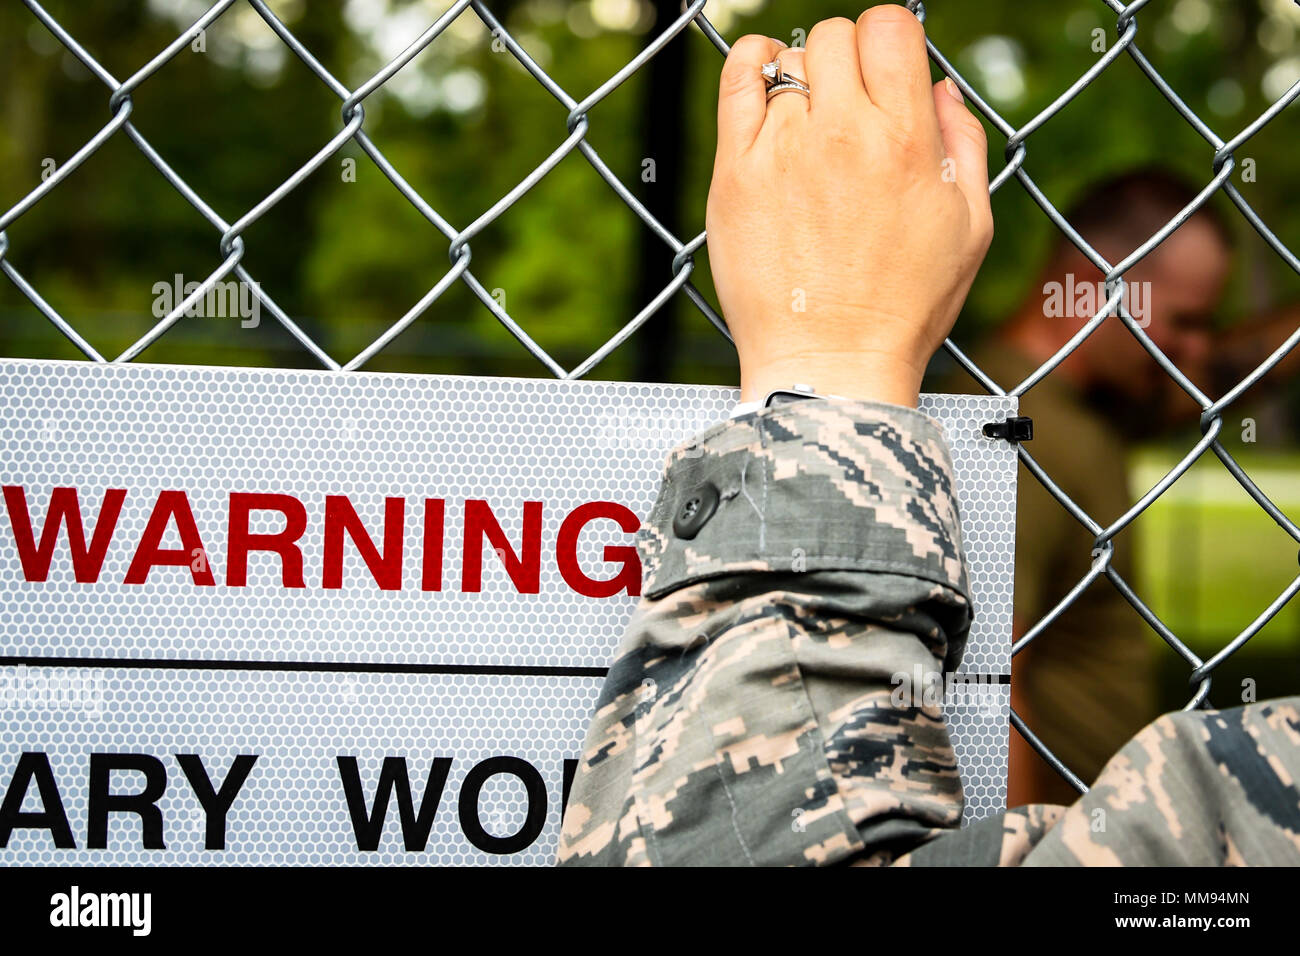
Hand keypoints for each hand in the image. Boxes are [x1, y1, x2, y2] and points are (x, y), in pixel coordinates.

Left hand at [705, 7, 993, 407]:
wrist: (829, 365)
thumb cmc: (903, 307)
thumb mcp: (970, 227)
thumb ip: (964, 143)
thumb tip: (940, 86)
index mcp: (904, 140)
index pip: (893, 27)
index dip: (892, 41)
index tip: (887, 72)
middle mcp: (841, 134)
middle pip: (837, 35)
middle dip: (850, 58)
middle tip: (850, 104)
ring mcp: (781, 151)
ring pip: (789, 62)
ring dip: (805, 80)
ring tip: (810, 125)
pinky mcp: (734, 174)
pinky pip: (736, 81)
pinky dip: (750, 64)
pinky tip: (764, 77)